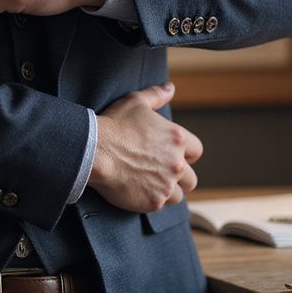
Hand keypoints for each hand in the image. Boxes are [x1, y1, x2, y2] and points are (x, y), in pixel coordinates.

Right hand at [88, 82, 201, 212]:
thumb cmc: (114, 124)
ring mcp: (166, 184)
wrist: (95, 150)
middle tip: (160, 172)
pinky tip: (137, 190)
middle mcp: (177, 163)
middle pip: (191, 179)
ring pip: (178, 195)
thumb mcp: (135, 102)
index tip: (171, 154)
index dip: (185, 153)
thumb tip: (170, 88)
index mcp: (177, 139)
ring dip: (167, 191)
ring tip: (149, 184)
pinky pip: (159, 204)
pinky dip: (151, 199)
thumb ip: (156, 95)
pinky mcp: (154, 201)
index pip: (196, 151)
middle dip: (179, 177)